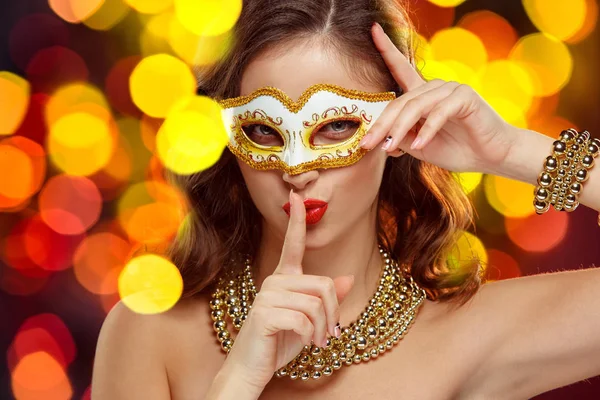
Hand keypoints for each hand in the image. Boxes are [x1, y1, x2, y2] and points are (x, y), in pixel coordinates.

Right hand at [223, 189, 354, 390]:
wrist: (252, 368)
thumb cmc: (280, 341)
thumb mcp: (310, 320)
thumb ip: (327, 299)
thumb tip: (348, 278)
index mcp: (284, 279)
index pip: (293, 244)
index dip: (297, 220)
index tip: (297, 196)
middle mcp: (274, 282)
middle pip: (323, 285)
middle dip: (333, 314)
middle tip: (329, 335)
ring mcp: (267, 296)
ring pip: (316, 304)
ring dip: (323, 328)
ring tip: (318, 342)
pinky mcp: (264, 313)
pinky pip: (303, 319)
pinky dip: (310, 336)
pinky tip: (305, 343)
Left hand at [360, 22, 517, 173]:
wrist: (489, 157)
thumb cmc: (456, 150)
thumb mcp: (418, 146)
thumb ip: (400, 138)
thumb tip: (377, 139)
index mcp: (423, 95)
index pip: (401, 70)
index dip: (387, 49)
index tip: (373, 29)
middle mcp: (434, 87)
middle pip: (400, 102)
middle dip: (381, 125)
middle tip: (366, 144)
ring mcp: (450, 89)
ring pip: (415, 107)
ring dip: (399, 129)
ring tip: (389, 148)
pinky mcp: (464, 97)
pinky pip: (438, 113)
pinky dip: (426, 131)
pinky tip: (419, 146)